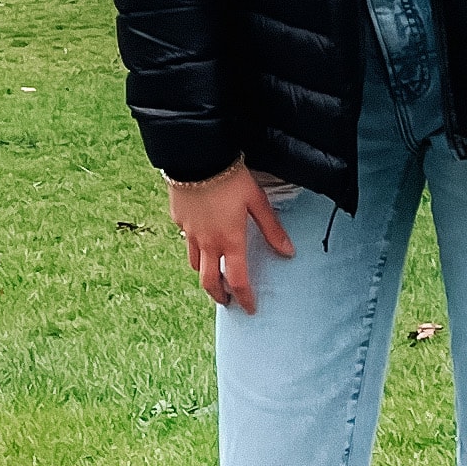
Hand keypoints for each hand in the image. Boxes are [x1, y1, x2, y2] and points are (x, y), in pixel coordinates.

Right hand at [168, 160, 295, 311]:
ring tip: (213, 274)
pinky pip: (186, 239)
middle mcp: (208, 243)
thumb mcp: (256, 201)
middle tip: (227, 300)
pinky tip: (201, 238)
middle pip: (209, 282)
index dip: (245, 298)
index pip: (238, 281)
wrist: (196, 156)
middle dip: (219, 295)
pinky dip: (194, 246)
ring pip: (194, 264)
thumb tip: (288, 252)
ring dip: (205, 274)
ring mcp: (189, 232)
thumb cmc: (230, 177)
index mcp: (230, 241)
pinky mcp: (178, 219)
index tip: (250, 308)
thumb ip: (272, 229)